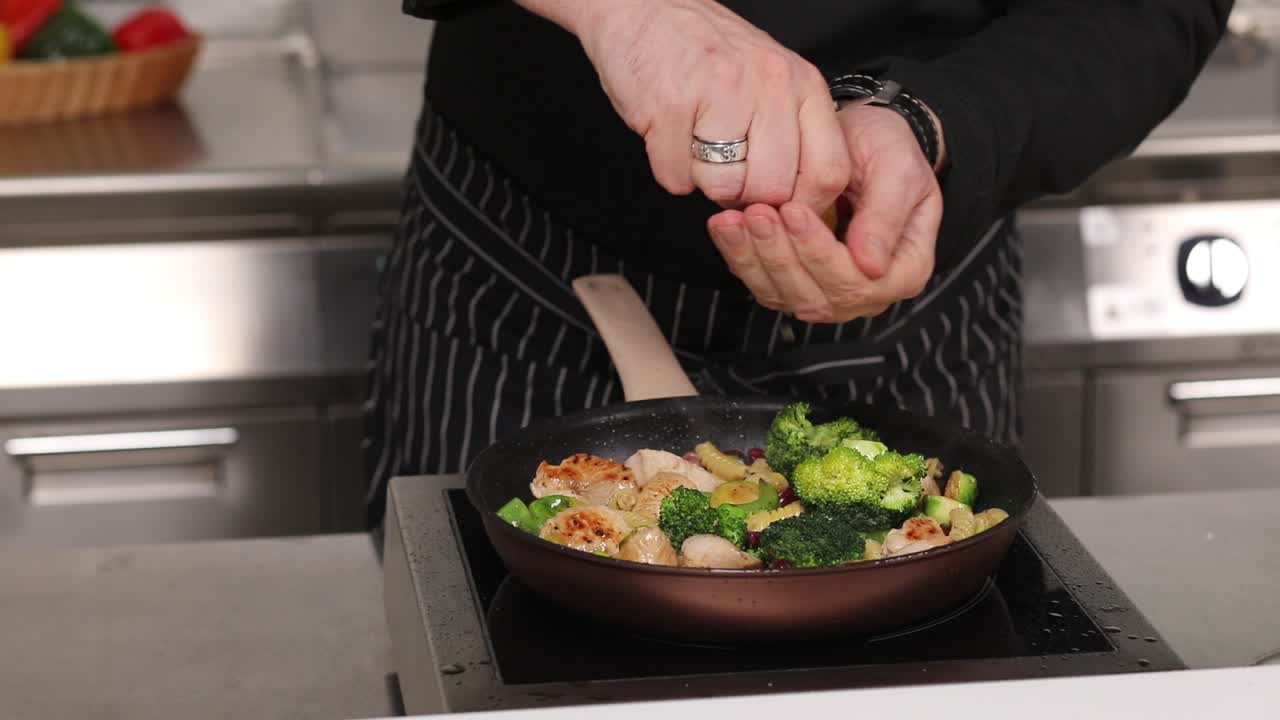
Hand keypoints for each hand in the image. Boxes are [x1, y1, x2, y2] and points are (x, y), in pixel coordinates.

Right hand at [520, 0, 848, 213]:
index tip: (779, 208)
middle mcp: (768, 86)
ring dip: (703, 181)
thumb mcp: (771, 79)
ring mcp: (720, 93)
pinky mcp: (670, 106)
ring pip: (723, 188)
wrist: (642, 9)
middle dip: (744, 196)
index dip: (803, 206)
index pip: (828, 171)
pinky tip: (669, 136)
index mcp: (801, 84)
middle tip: (725, 170)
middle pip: (772, 189)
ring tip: (694, 144)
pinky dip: (669, 170)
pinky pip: (677, 178)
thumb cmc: (705, 50)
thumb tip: (796, 202)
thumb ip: (792, 133)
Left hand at [707, 105, 942, 323]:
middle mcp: (865, 292)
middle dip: (781, 254)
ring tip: (734, 219)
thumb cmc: (887, 150)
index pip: (858, 282)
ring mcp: (826, 291)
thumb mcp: (898, 171)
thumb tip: (872, 266)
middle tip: (758, 212)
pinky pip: (761, 280)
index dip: (821, 253)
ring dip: (754, 258)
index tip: (795, 211)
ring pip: (782, 293)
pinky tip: (725, 226)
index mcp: (905, 271)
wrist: (858, 139)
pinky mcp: (791, 280)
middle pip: (816, 295)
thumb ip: (886, 217)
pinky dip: (739, 255)